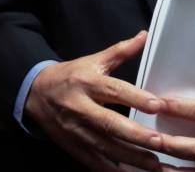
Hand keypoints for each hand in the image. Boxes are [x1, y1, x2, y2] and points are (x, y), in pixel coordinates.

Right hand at [24, 31, 163, 170]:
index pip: (115, 90)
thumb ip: (121, 51)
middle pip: (110, 123)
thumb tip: (145, 36)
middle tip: (159, 142)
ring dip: (129, 157)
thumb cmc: (71, 75)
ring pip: (104, 146)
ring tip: (152, 164)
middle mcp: (81, 107)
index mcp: (88, 83)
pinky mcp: (71, 145)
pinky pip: (91, 160)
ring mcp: (75, 129)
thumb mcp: (94, 60)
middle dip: (135, 134)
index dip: (136, 97)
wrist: (35, 92)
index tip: (157, 105)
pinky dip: (108, 169)